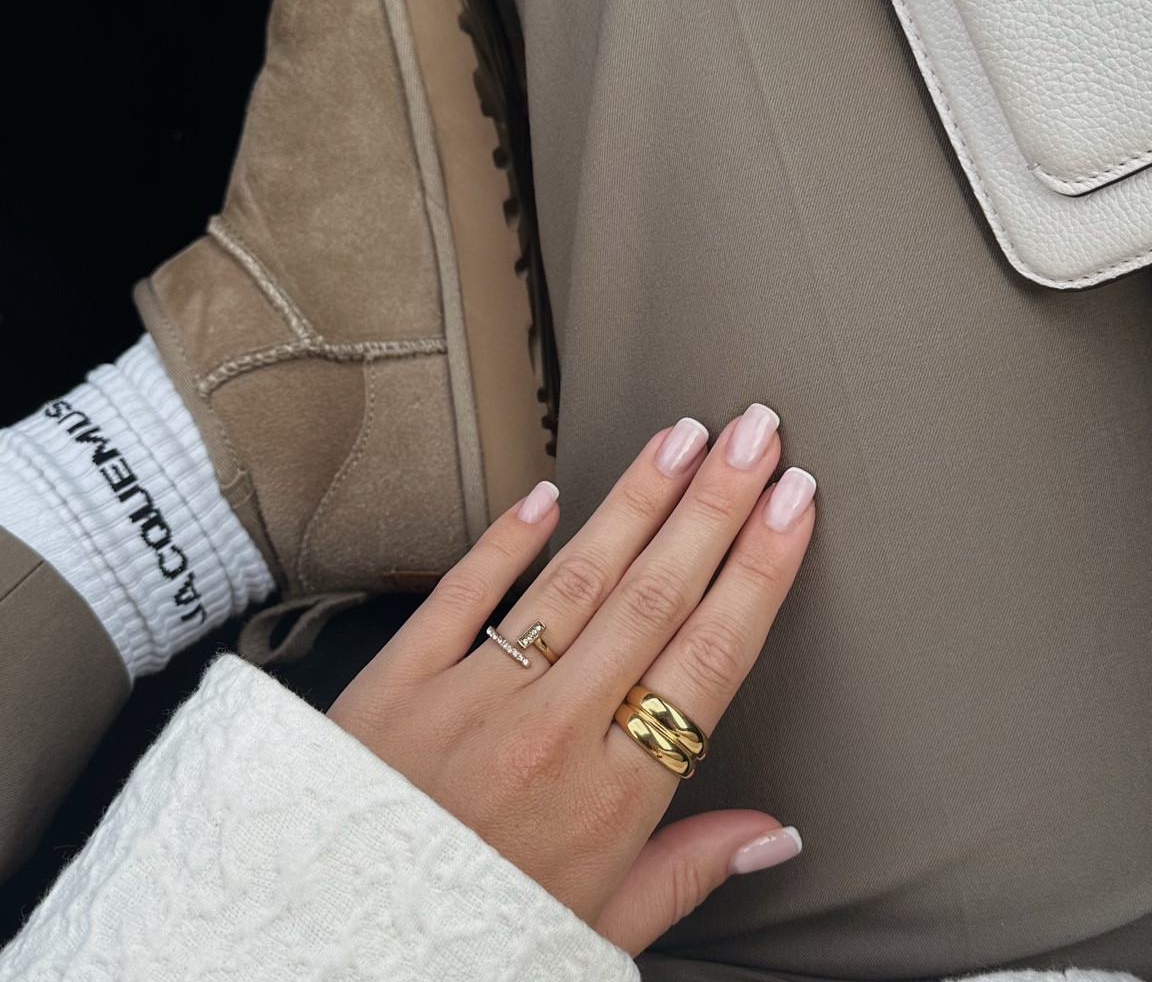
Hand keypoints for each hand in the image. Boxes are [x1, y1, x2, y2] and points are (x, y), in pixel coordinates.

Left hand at [328, 404, 815, 955]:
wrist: (327, 944)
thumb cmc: (470, 935)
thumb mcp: (594, 932)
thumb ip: (687, 872)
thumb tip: (775, 834)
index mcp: (609, 800)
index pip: (709, 659)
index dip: (759, 572)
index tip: (792, 506)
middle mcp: (549, 734)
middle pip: (654, 595)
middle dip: (715, 505)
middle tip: (755, 435)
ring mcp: (472, 698)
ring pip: (575, 578)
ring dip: (637, 499)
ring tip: (683, 437)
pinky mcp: (399, 681)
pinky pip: (463, 592)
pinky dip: (508, 538)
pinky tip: (550, 493)